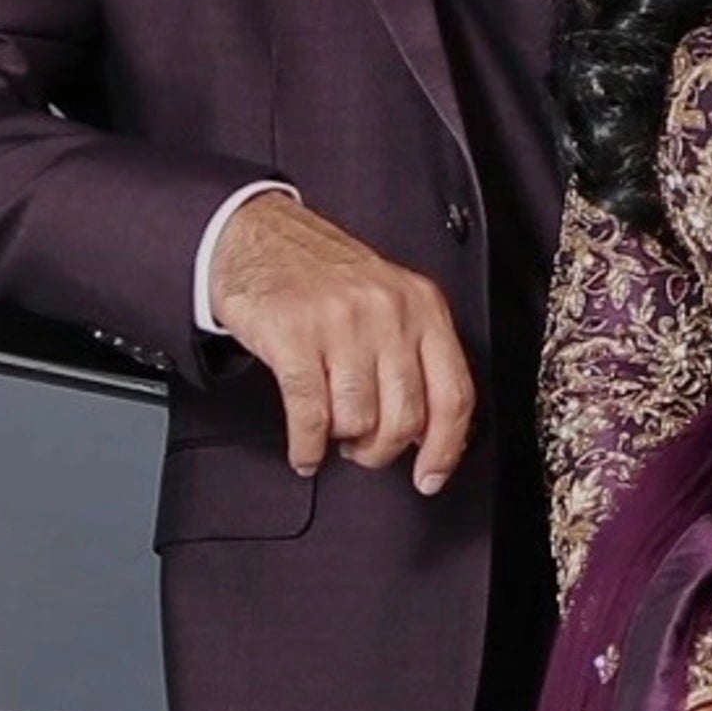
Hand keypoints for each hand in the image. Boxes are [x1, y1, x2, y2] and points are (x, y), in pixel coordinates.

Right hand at [210, 197, 479, 490]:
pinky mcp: (293, 336)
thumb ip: (415, 354)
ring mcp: (340, 323)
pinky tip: (305, 450)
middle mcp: (387, 312)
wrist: (258, 234)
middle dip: (380, 449)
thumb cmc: (324, 275)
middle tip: (364, 448)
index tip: (431, 476)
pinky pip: (310, 414)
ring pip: (358, 421)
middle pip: (404, 418)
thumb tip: (430, 432)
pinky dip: (307, 446)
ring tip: (332, 434)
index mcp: (422, 306)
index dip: (445, 450)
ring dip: (341, 441)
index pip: (453, 395)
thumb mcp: (389, 300)